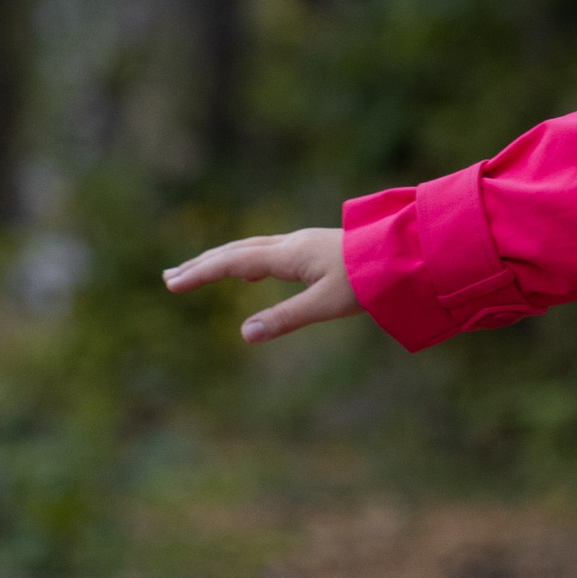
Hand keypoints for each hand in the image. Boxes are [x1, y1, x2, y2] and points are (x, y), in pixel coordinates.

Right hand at [163, 226, 359, 343]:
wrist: (406, 254)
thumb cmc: (369, 280)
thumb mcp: (325, 305)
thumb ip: (284, 318)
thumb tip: (244, 334)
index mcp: (288, 255)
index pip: (232, 262)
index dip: (200, 273)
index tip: (172, 285)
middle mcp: (290, 244)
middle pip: (234, 251)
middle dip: (201, 265)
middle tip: (170, 278)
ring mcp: (301, 243)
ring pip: (250, 248)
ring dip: (220, 260)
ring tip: (198, 271)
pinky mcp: (313, 248)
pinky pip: (268, 251)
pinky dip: (246, 259)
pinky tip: (248, 272)